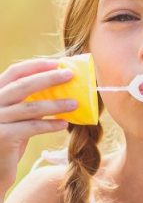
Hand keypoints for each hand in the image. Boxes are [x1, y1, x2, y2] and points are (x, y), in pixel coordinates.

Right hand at [0, 58, 77, 189]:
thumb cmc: (10, 139)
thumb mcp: (17, 116)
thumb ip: (29, 101)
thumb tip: (62, 86)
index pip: (14, 72)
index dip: (35, 66)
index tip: (57, 63)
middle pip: (23, 86)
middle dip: (49, 78)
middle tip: (71, 75)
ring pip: (30, 107)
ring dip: (56, 104)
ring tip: (75, 103)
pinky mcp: (2, 136)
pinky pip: (31, 127)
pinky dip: (50, 125)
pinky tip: (64, 124)